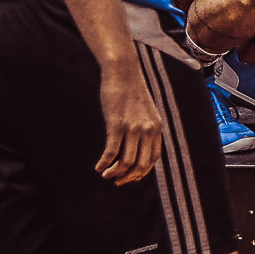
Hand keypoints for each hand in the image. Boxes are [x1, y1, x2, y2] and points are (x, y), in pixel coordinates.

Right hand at [94, 69, 163, 185]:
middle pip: (141, 164)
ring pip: (126, 162)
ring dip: (114, 173)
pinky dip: (104, 164)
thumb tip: (139, 146)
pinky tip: (98, 167)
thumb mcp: (145, 111)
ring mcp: (132, 128)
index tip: (130, 177)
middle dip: (129, 177)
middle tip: (117, 182)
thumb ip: (145, 128)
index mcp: (156, 127)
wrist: (123, 72)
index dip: (142, 172)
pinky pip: (111, 152)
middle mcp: (147, 130)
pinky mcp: (116, 125)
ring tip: (106, 175)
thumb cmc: (131, 90)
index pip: (153, 159)